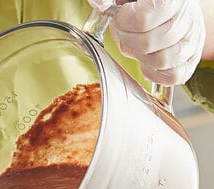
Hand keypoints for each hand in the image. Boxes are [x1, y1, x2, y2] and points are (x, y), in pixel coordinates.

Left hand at [87, 0, 205, 84]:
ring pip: (162, 61)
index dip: (123, 22)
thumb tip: (100, 4)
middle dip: (128, 41)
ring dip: (141, 58)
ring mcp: (193, 39)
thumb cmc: (144, 3)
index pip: (143, 19)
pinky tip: (147, 62)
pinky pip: (174, 76)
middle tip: (126, 33)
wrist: (169, 7)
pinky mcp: (191, 59)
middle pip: (148, 44)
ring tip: (138, 46)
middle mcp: (188, 17)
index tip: (120, 16)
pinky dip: (156, 74)